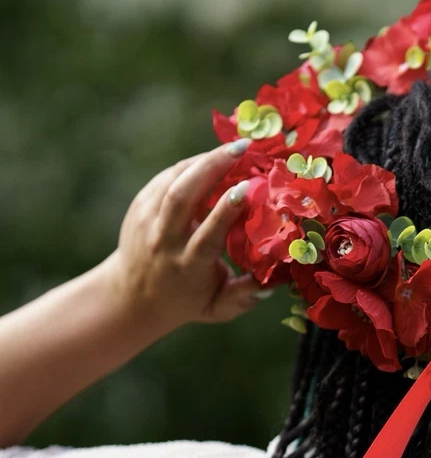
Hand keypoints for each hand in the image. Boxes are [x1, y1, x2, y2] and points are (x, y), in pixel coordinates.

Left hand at [104, 140, 260, 334]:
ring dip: (203, 160)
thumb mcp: (218, 309)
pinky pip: (166, 178)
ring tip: (232, 148)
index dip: (225, 210)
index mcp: (187, 266)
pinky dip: (190, 165)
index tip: (247, 188)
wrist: (133, 297)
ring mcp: (147, 221)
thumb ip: (244, 297)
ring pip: (172, 181)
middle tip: (242, 149)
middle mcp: (164, 241)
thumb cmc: (187, 302)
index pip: (206, 235)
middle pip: (182, 197)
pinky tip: (211, 159)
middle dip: (211, 167)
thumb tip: (271, 281)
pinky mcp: (139, 207)